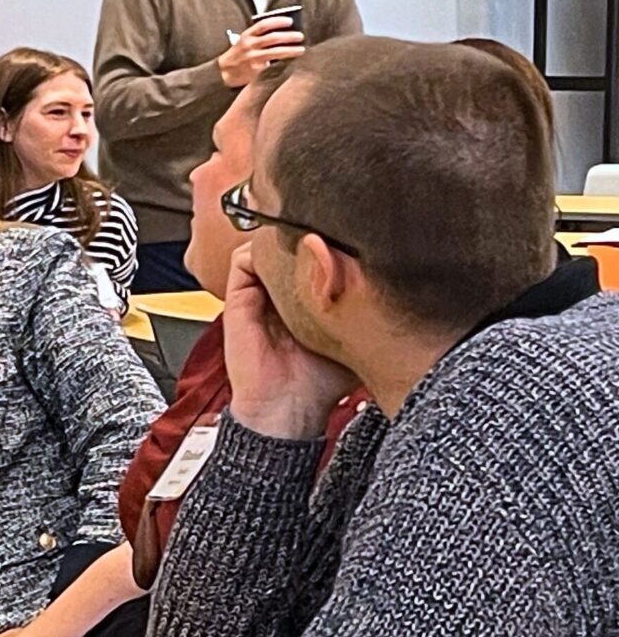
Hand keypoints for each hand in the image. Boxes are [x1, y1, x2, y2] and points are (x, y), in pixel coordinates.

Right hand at [217, 19, 305, 87]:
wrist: (225, 72)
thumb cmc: (240, 54)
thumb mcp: (245, 41)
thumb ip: (260, 36)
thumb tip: (285, 32)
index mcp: (247, 35)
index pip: (263, 25)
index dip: (278, 21)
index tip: (290, 21)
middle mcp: (249, 45)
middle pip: (272, 38)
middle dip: (289, 36)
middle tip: (300, 36)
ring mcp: (252, 58)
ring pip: (275, 52)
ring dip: (290, 50)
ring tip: (301, 50)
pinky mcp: (256, 70)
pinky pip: (273, 65)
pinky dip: (284, 63)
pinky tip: (292, 62)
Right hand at [218, 243, 356, 439]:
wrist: (287, 410)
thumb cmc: (322, 383)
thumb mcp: (356, 337)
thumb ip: (367, 310)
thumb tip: (397, 282)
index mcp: (306, 302)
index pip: (313, 259)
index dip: (328, 243)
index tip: (348, 234)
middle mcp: (280, 295)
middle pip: (288, 249)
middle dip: (307, 233)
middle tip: (330, 226)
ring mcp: (258, 295)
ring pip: (265, 248)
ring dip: (282, 239)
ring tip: (307, 237)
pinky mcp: (239, 300)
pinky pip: (242, 260)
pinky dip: (260, 250)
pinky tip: (286, 257)